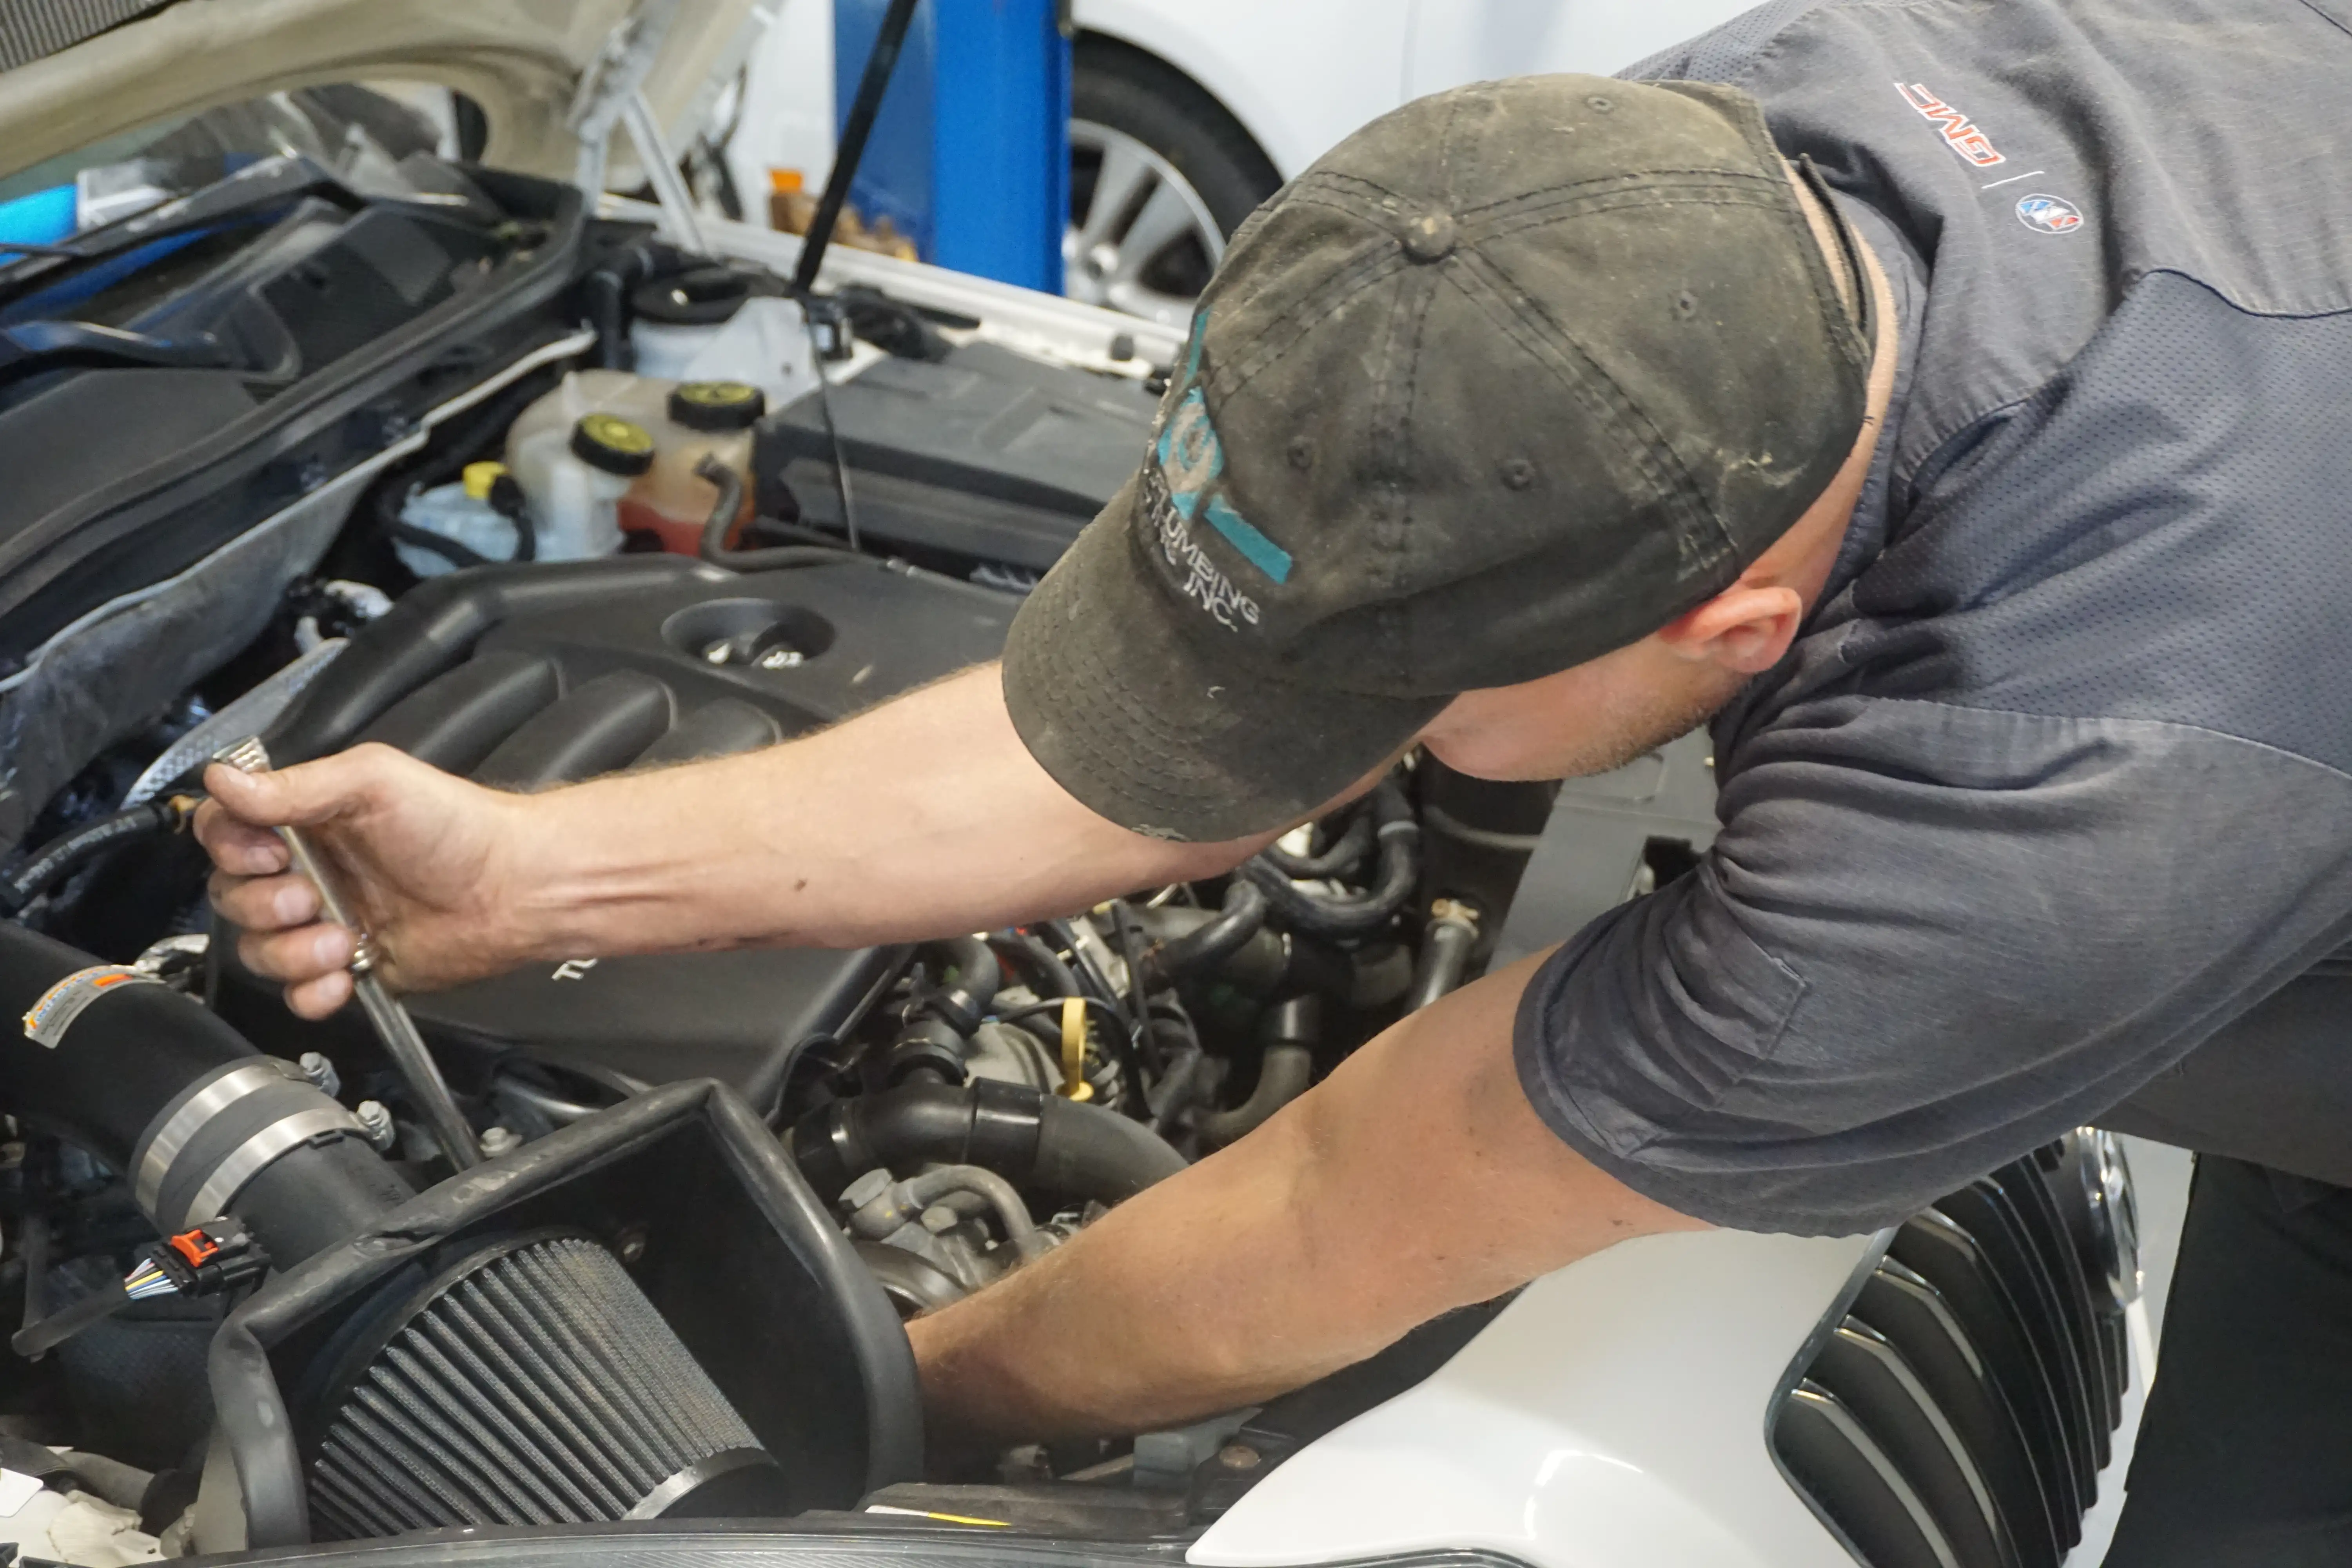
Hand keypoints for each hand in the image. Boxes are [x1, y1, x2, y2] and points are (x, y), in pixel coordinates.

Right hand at [198, 743, 538, 1017]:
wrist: (512, 887)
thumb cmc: (458, 826)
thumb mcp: (372, 782)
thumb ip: (294, 786)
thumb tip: (224, 781)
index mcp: (306, 820)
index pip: (224, 832)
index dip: (230, 847)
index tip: (266, 852)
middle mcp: (309, 870)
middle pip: (231, 897)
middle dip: (263, 904)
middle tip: (311, 896)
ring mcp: (326, 922)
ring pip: (259, 950)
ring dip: (292, 950)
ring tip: (344, 936)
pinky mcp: (349, 966)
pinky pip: (299, 994)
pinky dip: (313, 991)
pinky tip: (344, 973)